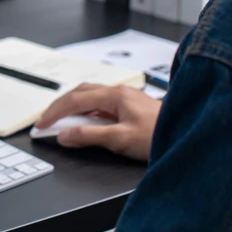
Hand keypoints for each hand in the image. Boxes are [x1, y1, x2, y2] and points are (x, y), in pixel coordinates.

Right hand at [34, 83, 160, 161]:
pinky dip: (86, 111)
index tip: (42, 125)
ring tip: (61, 119)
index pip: (74, 100)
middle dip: (59, 105)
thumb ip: (89, 136)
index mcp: (114, 95)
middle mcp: (119, 92)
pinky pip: (100, 104)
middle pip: (79, 92)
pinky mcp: (130, 107)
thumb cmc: (161, 134)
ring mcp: (125, 98)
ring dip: (72, 106)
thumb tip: (64, 135)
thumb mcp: (120, 139)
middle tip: (46, 119)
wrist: (189, 132)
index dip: (54, 113)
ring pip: (90, 96)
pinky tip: (86, 122)